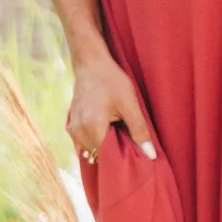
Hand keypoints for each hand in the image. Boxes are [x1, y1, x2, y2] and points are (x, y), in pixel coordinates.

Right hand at [66, 45, 157, 164]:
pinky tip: (106, 129)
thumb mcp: (130, 104)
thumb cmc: (111, 80)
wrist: (90, 63)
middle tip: (127, 137)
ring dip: (104, 146)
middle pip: (99, 155)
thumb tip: (150, 155)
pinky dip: (95, 140)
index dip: (123, 157)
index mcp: (92, 128)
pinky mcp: (71, 124)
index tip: (133, 150)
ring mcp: (72, 129)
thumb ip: (139, 131)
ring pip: (91, 150)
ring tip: (116, 130)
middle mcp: (78, 132)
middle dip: (114, 152)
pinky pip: (83, 143)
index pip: (108, 158)